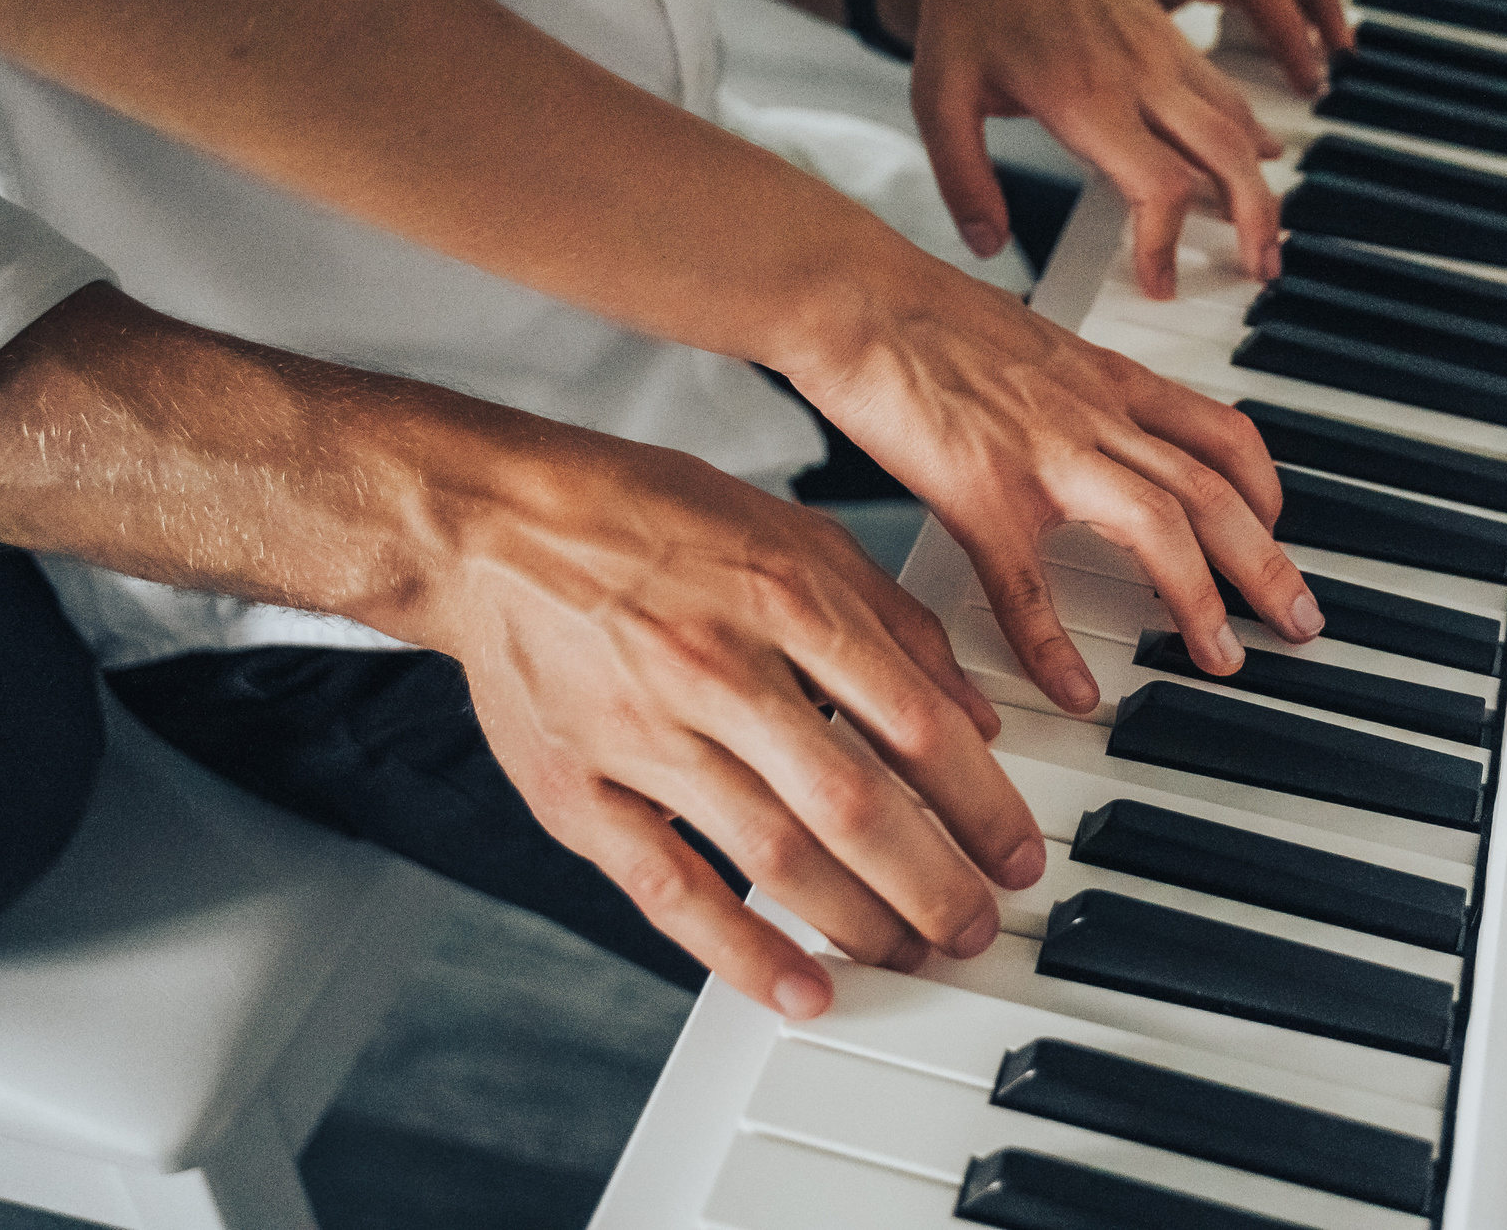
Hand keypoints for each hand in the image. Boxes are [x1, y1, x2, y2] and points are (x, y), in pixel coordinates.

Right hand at [410, 422, 1048, 1020]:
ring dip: (861, 921)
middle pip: (857, 806)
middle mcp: (720, 669)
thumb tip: (974, 721)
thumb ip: (893, 624)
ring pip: (777, 855)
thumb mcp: (795, 534)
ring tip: (914, 953)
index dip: (982, 804)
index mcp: (785, 597)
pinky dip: (739, 950)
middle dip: (936, 884)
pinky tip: (798, 987)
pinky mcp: (577, 792)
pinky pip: (670, 888)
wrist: (489, 525)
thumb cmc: (648, 519)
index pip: (915, 725)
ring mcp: (644, 737)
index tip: (1017, 853)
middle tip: (978, 926)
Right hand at [782, 235, 1325, 718]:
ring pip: (1160, 524)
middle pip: (1217, 488)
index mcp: (1107, 380)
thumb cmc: (920, 318)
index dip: (1266, 490)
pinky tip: (1073, 691)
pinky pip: (1030, 586)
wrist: (852, 295)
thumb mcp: (1030, 344)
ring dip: (1203, 598)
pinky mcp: (980, 490)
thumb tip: (1092, 422)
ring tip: (1222, 658)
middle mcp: (1094, 414)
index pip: (1222, 433)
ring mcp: (1043, 452)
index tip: (1277, 532)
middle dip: (1269, 561)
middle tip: (1300, 619)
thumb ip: (1073, 390)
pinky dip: (1054, 649)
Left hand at [895, 0, 1349, 299]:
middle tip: (1259, 272)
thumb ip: (962, 178)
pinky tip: (1255, 154)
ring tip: (1265, 233)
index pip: (1159, 189)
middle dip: (1255, 223)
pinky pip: (1226, 92)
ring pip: (1238, 125)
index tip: (1157, 284)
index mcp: (1088, 98)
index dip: (1166, 247)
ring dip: (1260, 183)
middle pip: (1228, 160)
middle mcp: (1139, 76)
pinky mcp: (1167, 34)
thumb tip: (988, 245)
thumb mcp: (937, 96)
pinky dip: (1249, 134)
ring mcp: (1161, 51)